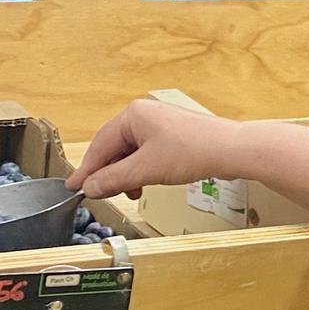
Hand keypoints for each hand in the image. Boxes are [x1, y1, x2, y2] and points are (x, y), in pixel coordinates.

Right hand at [68, 97, 244, 200]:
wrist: (233, 151)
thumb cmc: (194, 151)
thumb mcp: (146, 170)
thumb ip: (114, 179)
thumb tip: (92, 187)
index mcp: (132, 115)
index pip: (100, 145)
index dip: (87, 169)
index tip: (75, 187)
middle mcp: (145, 115)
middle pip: (115, 148)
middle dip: (109, 174)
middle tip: (101, 194)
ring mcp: (161, 126)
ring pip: (132, 154)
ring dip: (127, 175)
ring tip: (129, 193)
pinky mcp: (175, 138)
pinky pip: (149, 155)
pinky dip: (143, 172)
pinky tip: (144, 186)